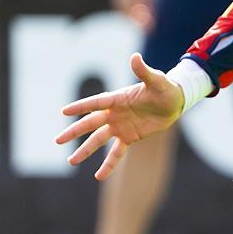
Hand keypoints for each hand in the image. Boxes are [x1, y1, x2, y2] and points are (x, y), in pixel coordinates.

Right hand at [56, 53, 183, 179]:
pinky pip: (116, 153)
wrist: (174, 103)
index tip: (64, 111)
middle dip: (74, 132)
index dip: (81, 107)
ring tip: (71, 161)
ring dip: (85, 150)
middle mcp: (115, 113)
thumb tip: (135, 57)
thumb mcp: (156, 80)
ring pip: (98, 140)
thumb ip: (144, 71)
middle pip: (90, 124)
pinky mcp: (129, 138)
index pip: (96, 103)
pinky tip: (99, 176)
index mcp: (118, 99)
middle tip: (57, 140)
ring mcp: (120, 126)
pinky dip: (108, 164)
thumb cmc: (165, 88)